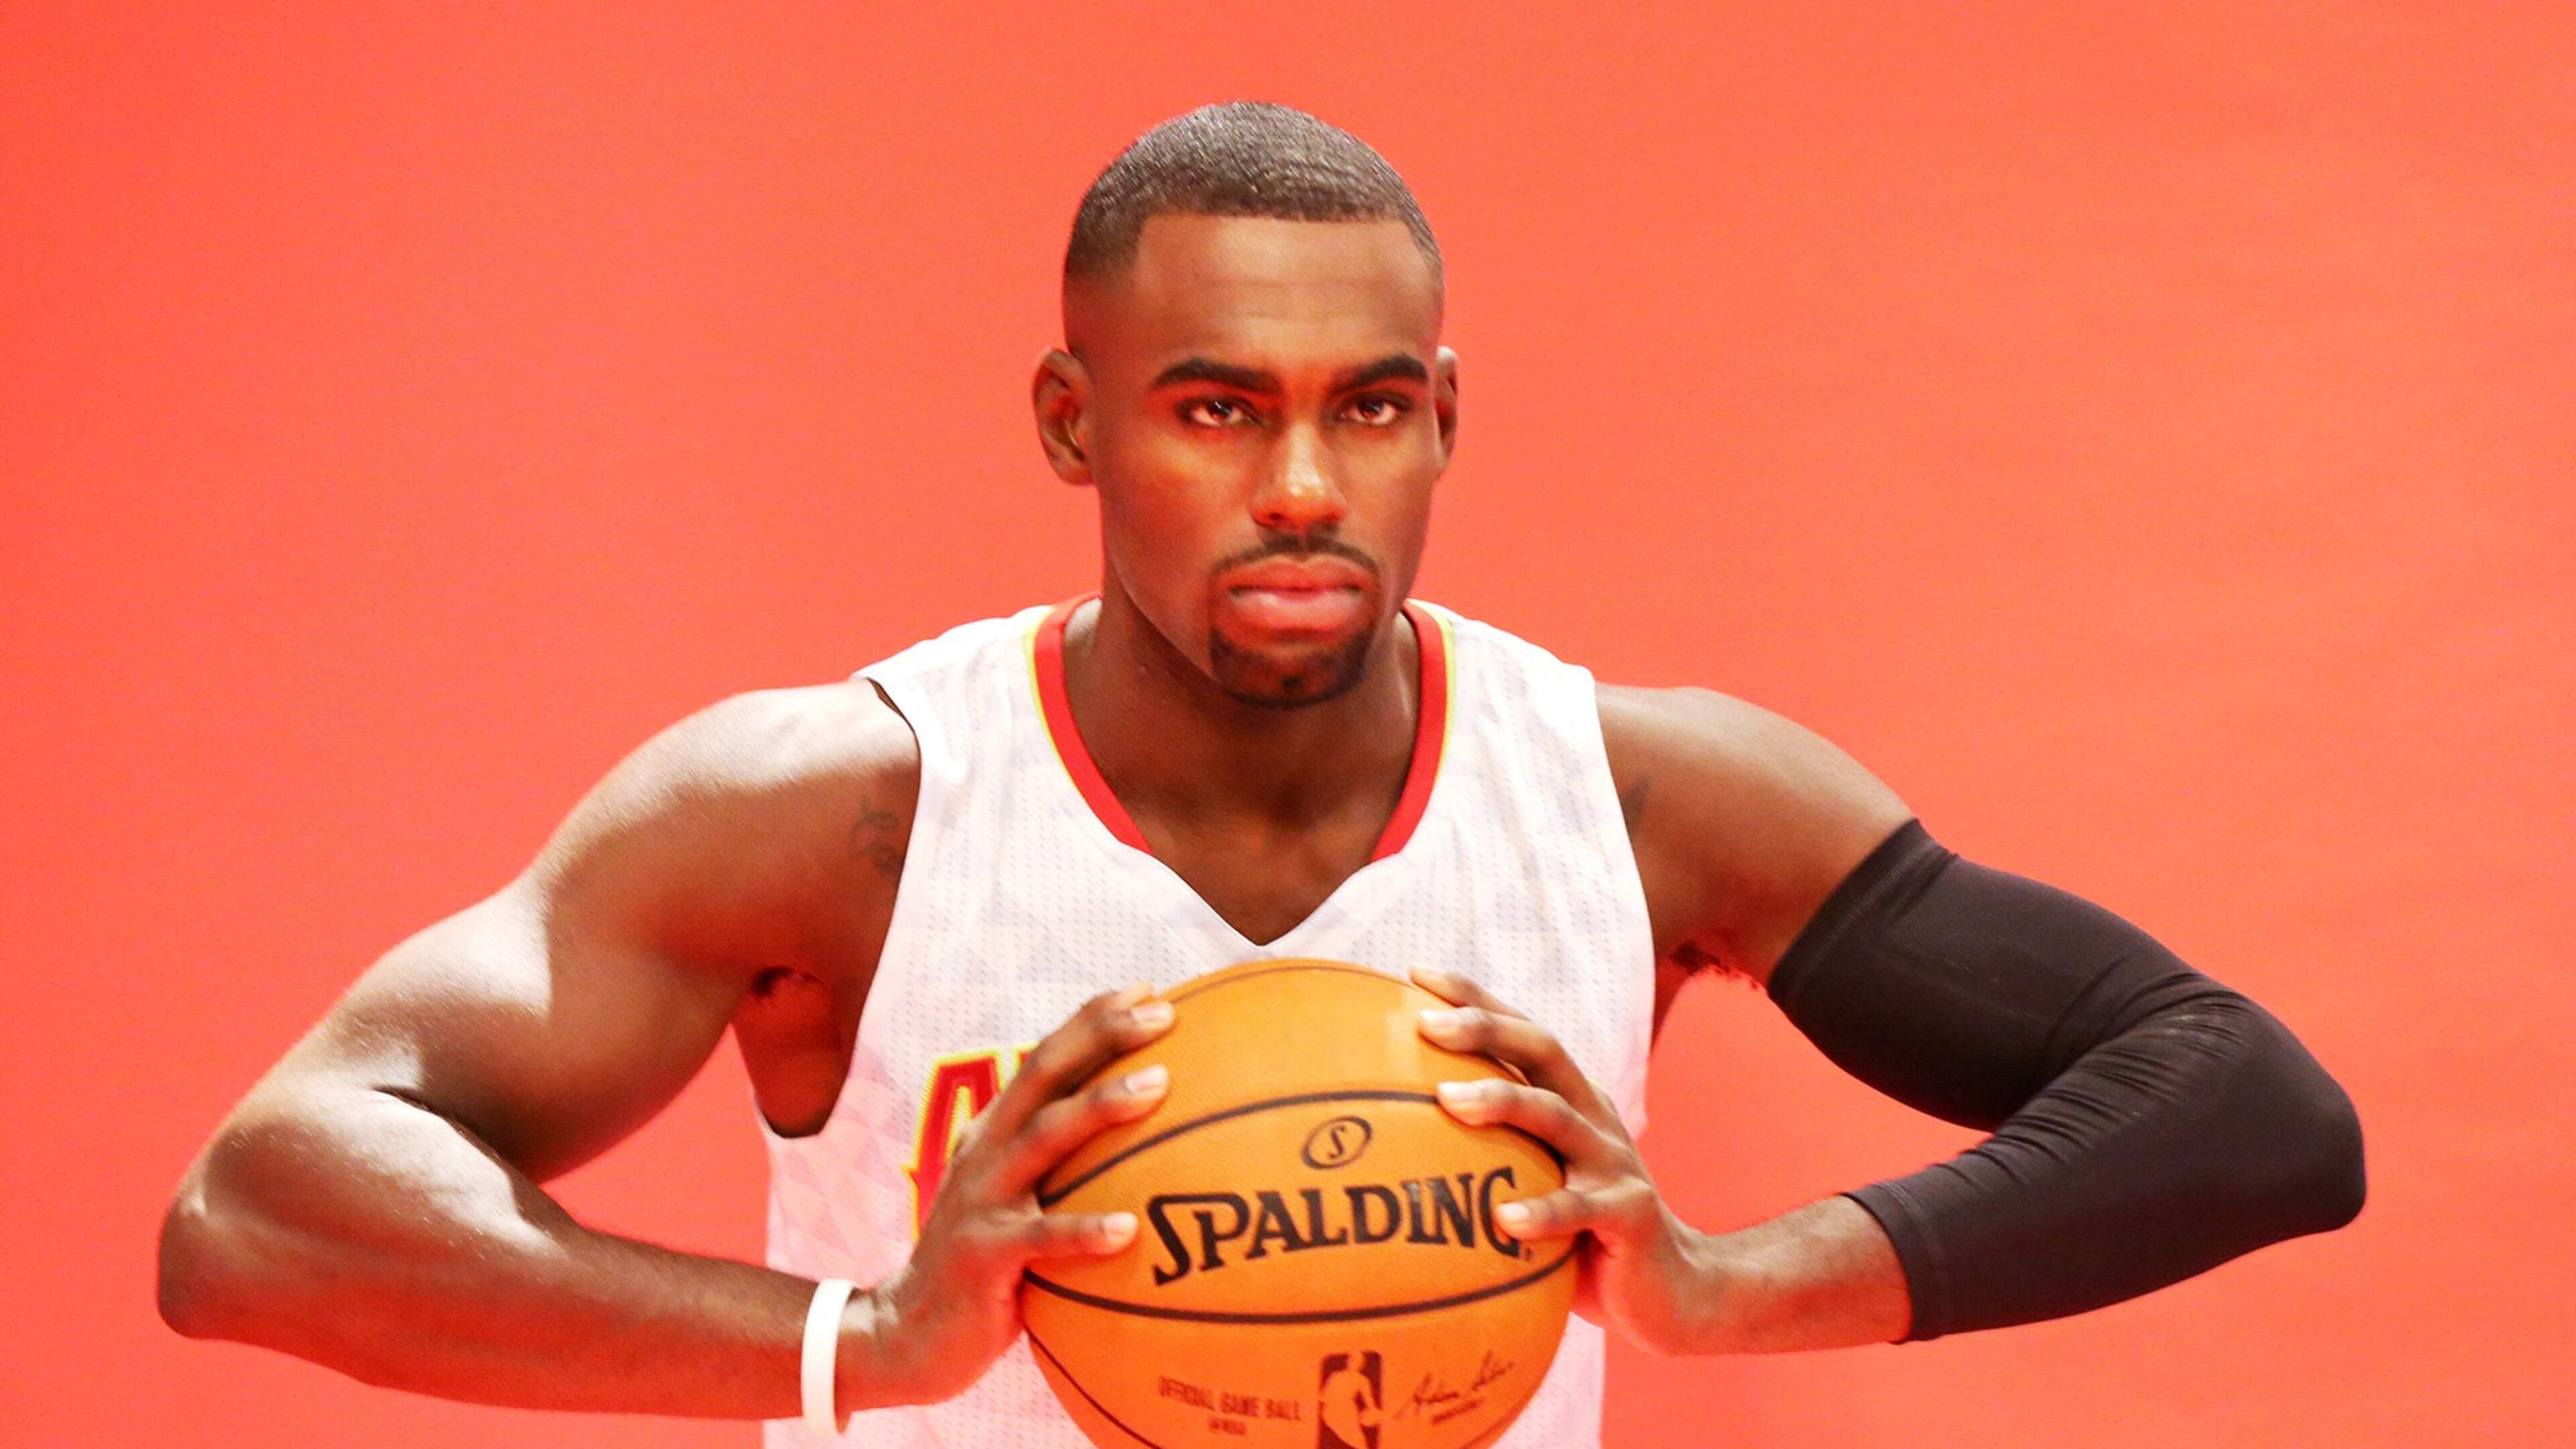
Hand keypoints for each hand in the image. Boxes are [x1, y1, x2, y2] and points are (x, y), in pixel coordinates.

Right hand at [850, 984, 1173, 1407]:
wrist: (906, 1333)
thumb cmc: (985, 1264)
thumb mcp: (1017, 1200)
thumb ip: (1061, 1166)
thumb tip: (1143, 1143)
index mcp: (996, 1132)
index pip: (1046, 1059)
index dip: (1093, 1019)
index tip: (1149, 989)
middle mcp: (986, 1152)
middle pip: (1044, 1075)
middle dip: (1101, 1036)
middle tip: (1163, 1013)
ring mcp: (981, 1201)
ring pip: (1044, 1139)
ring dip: (1101, 1105)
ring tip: (1158, 1087)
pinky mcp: (983, 1256)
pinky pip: (1040, 1240)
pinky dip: (1083, 1231)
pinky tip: (1128, 1229)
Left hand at [1412, 968, 1715, 1355]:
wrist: (1671, 1288)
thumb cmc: (1579, 1234)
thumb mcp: (1534, 1180)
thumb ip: (1485, 1154)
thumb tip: (1388, 1143)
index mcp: (1569, 1098)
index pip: (1521, 1031)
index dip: (1474, 997)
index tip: (1414, 974)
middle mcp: (1593, 1115)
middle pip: (1543, 1050)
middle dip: (1485, 1027)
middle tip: (1426, 1025)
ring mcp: (1614, 1161)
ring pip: (1556, 1116)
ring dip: (1503, 1100)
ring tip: (1449, 1099)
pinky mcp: (1629, 1212)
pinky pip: (1582, 1208)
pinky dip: (1543, 1211)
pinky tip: (1503, 1220)